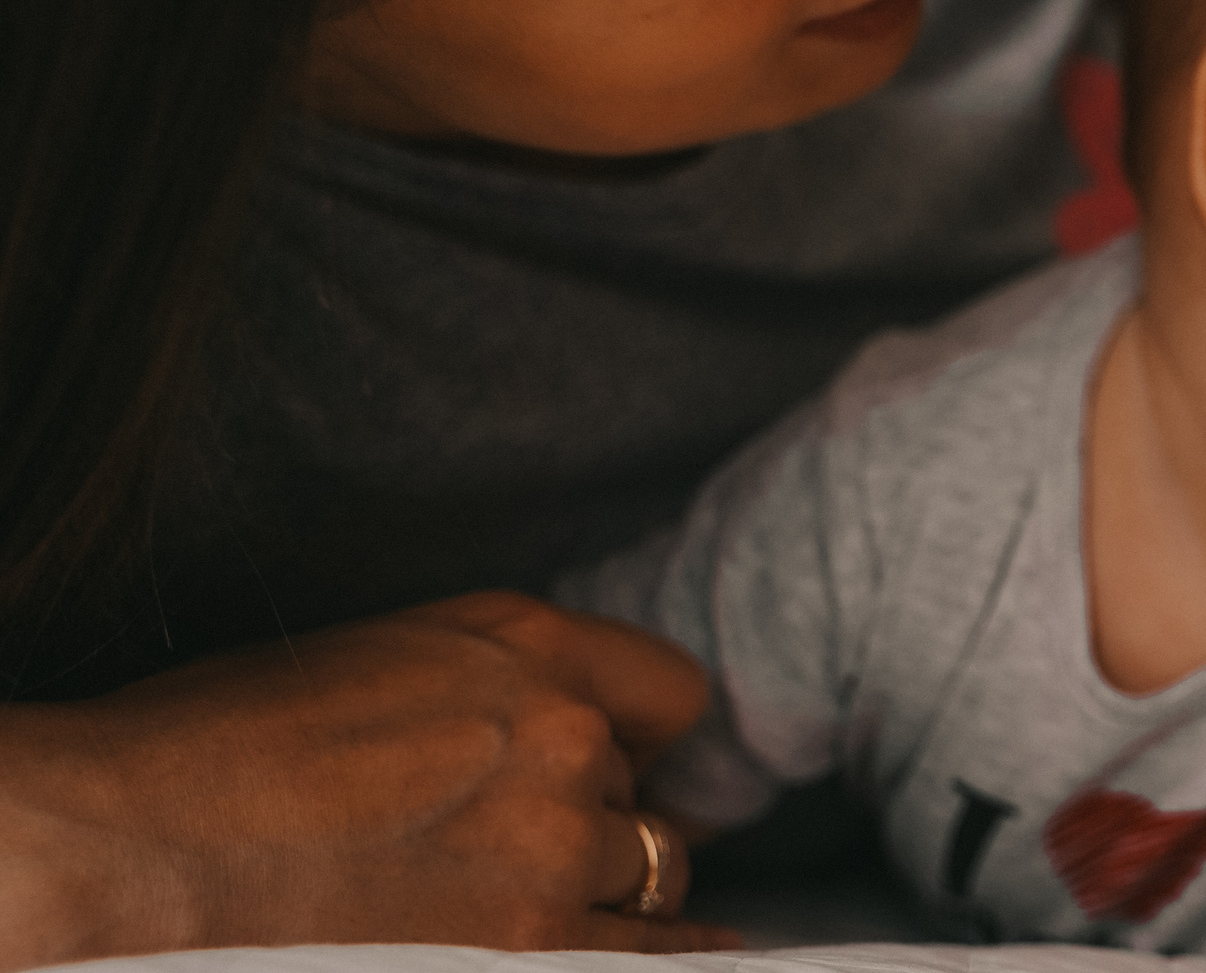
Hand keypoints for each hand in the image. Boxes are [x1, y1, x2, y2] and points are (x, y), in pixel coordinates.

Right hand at [0, 591, 739, 968]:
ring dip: (606, 891)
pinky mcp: (531, 944)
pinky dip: (670, 951)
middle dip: (597, 820)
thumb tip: (559, 726)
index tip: (633, 767)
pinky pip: (653, 951)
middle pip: (640, 792)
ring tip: (534, 905)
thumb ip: (493, 680)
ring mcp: (552, 845)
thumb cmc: (222, 746)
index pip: (671, 693)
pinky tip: (694, 953)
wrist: (133, 844)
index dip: (647, 737)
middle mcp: (562, 733)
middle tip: (519, 851)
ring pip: (646, 871)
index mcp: (526, 642)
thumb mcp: (384, 656)